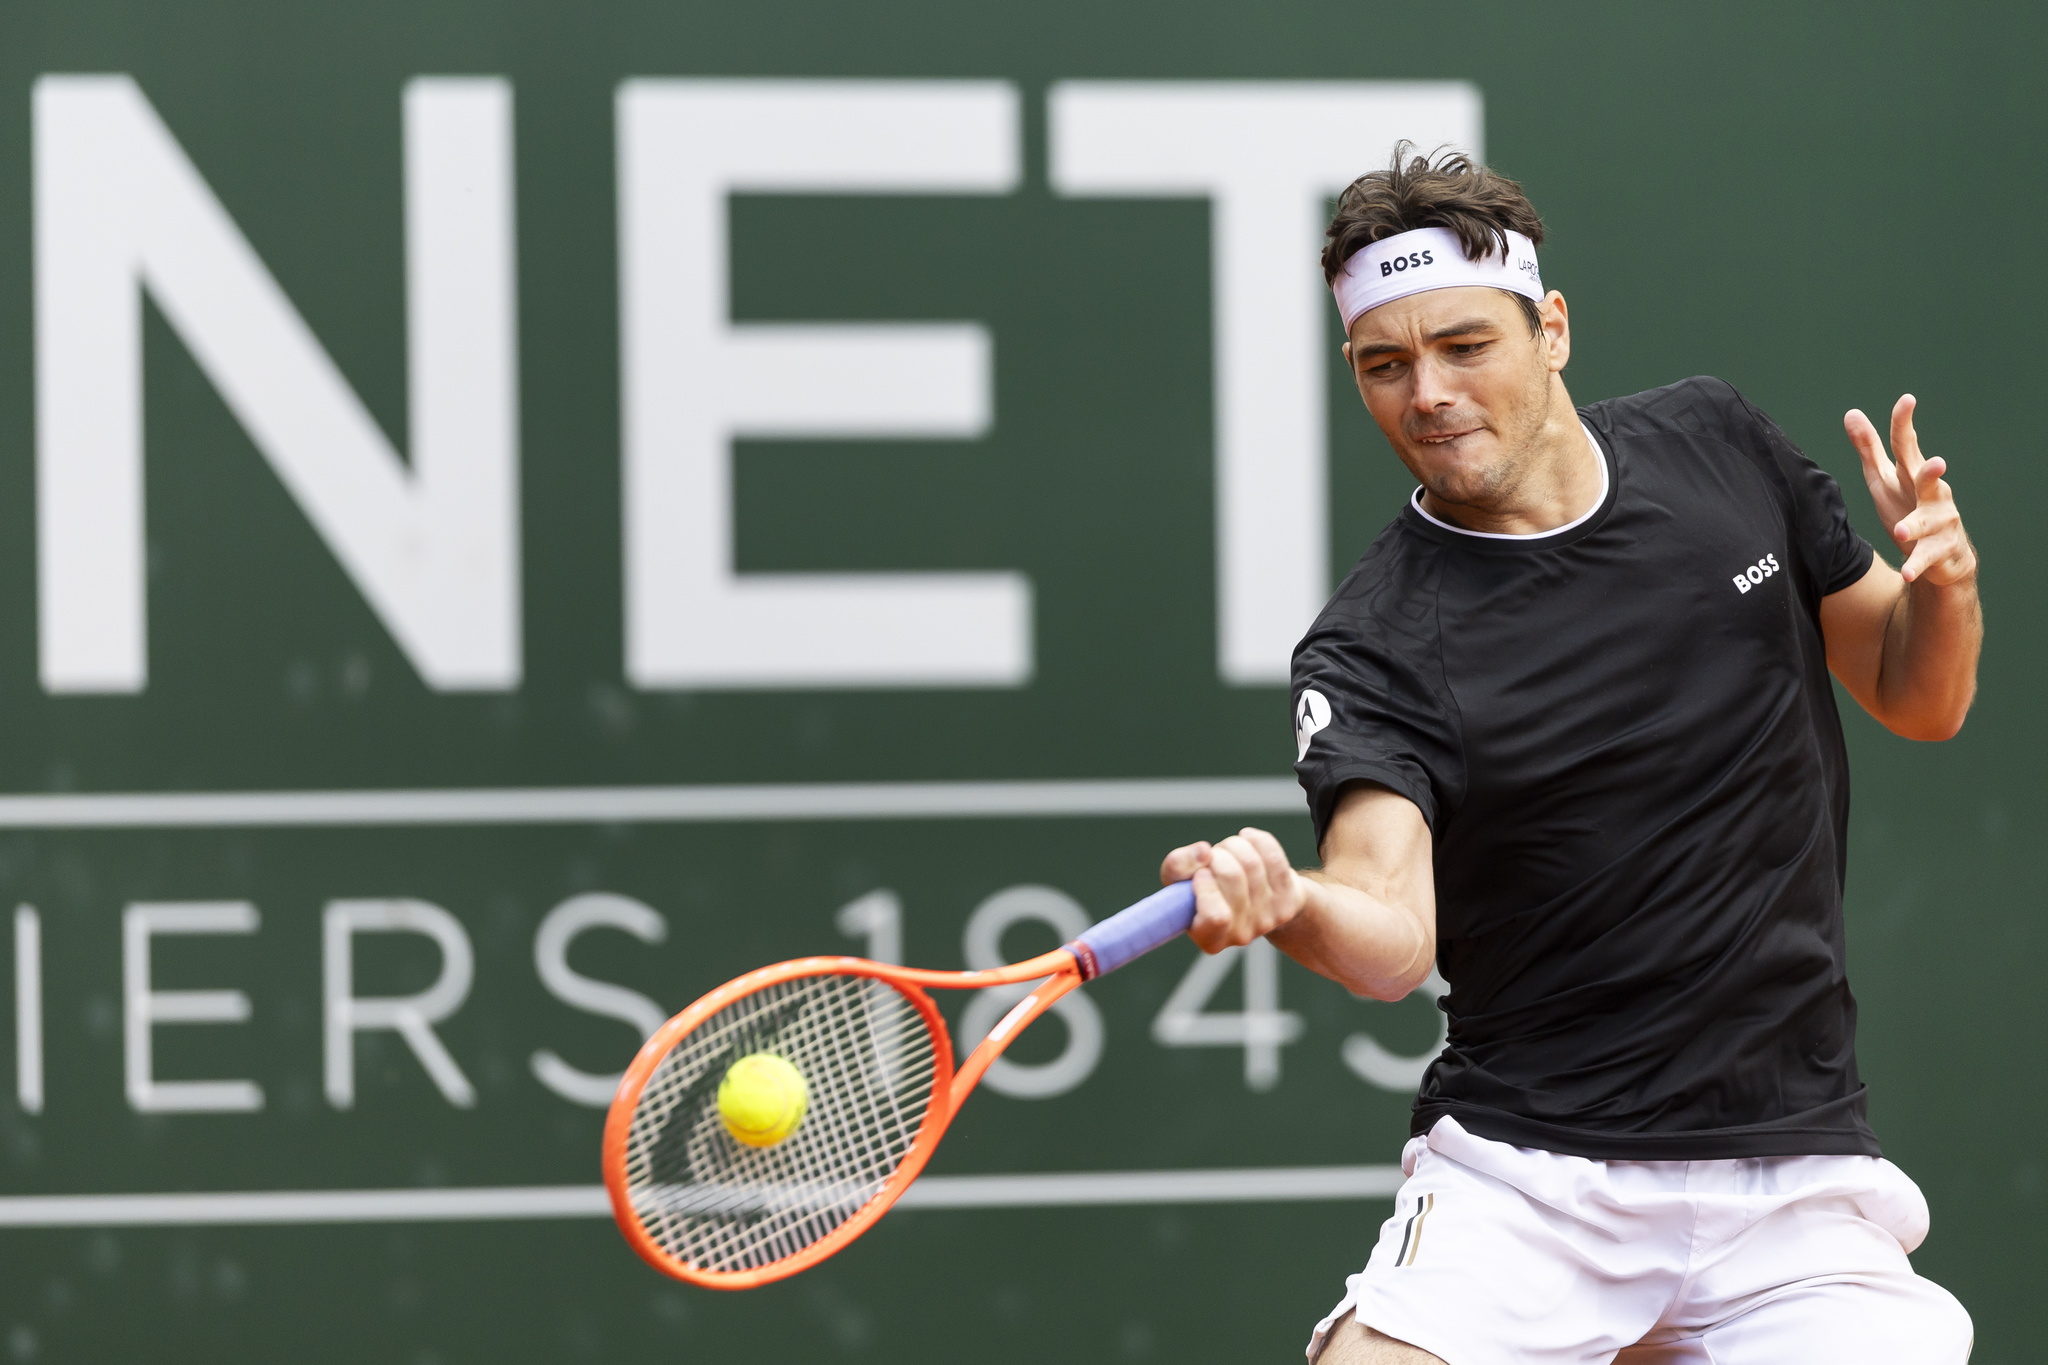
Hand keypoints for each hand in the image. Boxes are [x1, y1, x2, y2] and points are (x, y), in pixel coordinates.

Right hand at [1159, 827, 1309, 952]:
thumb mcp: (1180, 883)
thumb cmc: (1208, 891)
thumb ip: (1177, 867)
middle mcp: (1241, 935)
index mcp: (1209, 938)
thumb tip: (1203, 852)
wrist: (1250, 899)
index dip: (1206, 887)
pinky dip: (1256, 839)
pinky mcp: (1288, 900)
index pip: (1216, 917)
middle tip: (1213, 858)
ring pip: (1251, 862)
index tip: (1201, 874)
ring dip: (1234, 845)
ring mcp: (1268, 919)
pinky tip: (1248, 841)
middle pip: (1232, 877)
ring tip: (1229, 852)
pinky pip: (1272, 855)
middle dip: (1218, 855)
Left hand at [1843, 395, 1976, 585]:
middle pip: (1929, 480)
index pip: (1907, 446)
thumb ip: (1868, 448)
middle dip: (1932, 473)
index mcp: (1913, 475)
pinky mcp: (1941, 550)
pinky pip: (1927, 558)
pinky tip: (1906, 571)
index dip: (1905, 424)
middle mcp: (1933, 495)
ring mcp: (1942, 522)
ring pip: (1930, 522)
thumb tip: (1852, 412)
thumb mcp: (1883, 478)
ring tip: (1901, 530)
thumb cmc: (1907, 507)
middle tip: (1936, 463)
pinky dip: (1916, 564)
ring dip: (1915, 525)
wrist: (1941, 557)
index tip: (1907, 400)